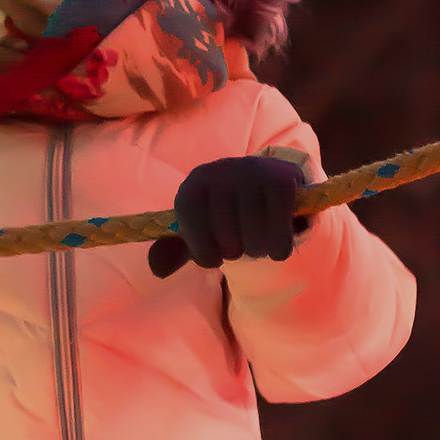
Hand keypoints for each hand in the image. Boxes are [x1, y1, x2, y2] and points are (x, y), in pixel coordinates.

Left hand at [148, 153, 304, 275]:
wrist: (273, 185)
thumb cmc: (231, 214)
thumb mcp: (201, 232)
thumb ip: (176, 251)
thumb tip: (157, 269)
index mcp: (195, 183)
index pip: (190, 218)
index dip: (202, 248)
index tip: (213, 259)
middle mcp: (221, 170)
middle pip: (226, 234)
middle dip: (235, 252)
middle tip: (241, 247)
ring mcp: (252, 172)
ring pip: (255, 235)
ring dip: (259, 251)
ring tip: (260, 245)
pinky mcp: (282, 179)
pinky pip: (280, 228)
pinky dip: (280, 247)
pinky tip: (278, 247)